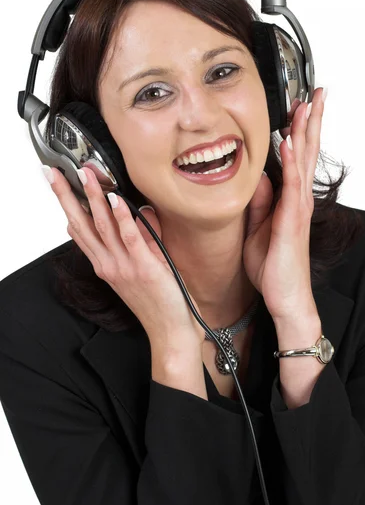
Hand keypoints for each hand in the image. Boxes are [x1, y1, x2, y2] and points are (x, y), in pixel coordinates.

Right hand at [45, 166, 204, 346]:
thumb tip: (139, 212)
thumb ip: (139, 239)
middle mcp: (108, 264)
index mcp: (105, 264)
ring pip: (102, 227)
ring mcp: (124, 266)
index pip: (80, 231)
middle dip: (68, 197)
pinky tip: (115, 200)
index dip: (68, 207)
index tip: (60, 185)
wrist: (169, 331)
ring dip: (94, 198)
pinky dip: (121, 217)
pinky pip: (130, 238)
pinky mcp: (143, 267)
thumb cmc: (157, 302)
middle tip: (56, 174)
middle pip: (82, 225)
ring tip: (86, 176)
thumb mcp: (142, 266)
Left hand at [243, 87, 325, 321]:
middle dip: (312, 120)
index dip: (300, 130)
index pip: (298, 157)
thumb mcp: (257, 227)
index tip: (299, 105)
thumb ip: (258, 201)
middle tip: (316, 93)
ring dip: (306, 131)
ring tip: (308, 105)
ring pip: (304, 161)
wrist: (284, 297)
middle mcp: (298, 199)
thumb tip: (257, 177)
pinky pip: (292, 186)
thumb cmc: (273, 266)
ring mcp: (298, 208)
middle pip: (308, 151)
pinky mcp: (292, 220)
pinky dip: (293, 162)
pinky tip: (291, 142)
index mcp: (290, 199)